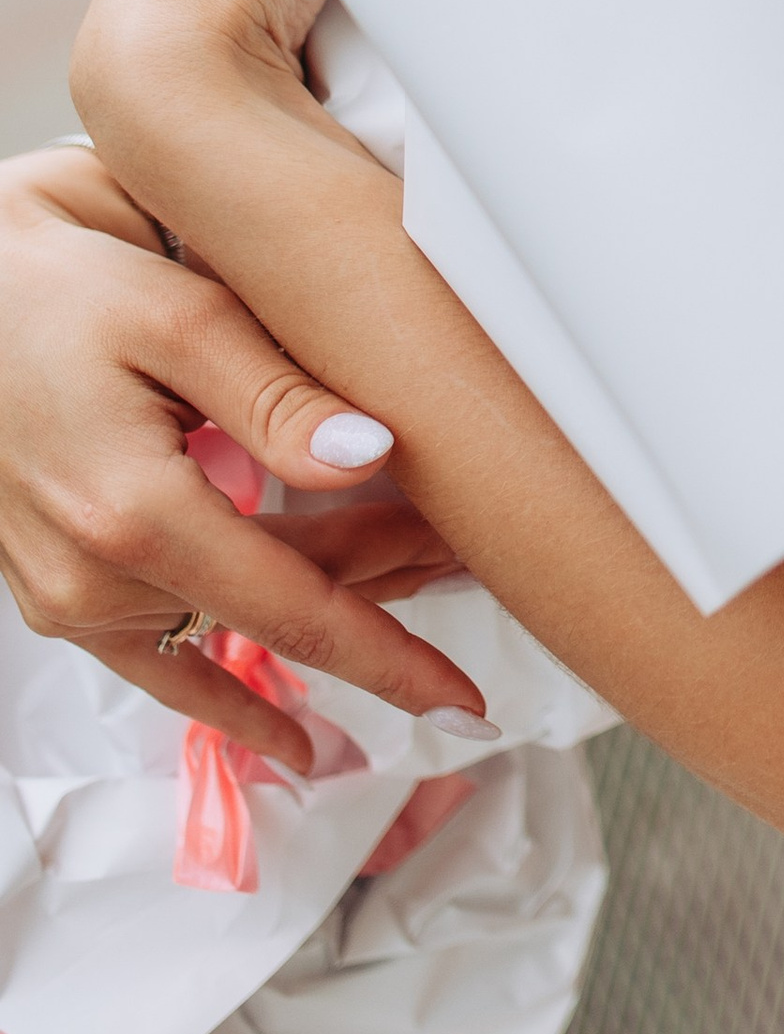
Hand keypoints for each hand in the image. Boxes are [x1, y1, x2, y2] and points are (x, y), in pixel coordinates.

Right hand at [0, 148, 493, 766]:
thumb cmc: (61, 291)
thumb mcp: (183, 318)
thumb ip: (279, 398)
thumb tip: (373, 455)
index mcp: (134, 514)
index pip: (296, 611)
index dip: (388, 660)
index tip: (461, 699)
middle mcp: (96, 578)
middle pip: (280, 615)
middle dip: (387, 598)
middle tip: (472, 561)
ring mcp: (71, 598)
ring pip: (238, 629)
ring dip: (330, 618)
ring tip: (424, 586)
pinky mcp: (60, 598)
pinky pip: (164, 664)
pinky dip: (233, 698)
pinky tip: (292, 742)